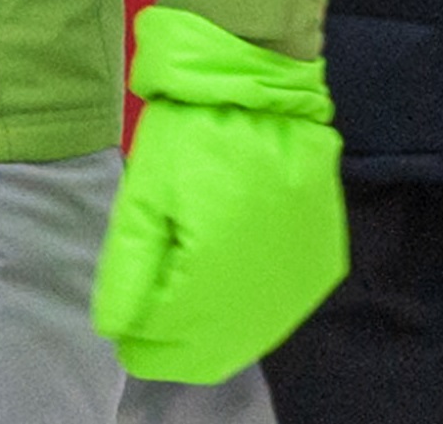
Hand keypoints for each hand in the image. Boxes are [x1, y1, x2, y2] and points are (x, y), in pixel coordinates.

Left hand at [89, 6, 345, 381]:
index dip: (142, 347)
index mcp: (217, 286)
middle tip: (152, 314)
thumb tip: (117, 329)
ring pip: (252, 335)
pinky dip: (253, 303)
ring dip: (218, 327)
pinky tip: (233, 276)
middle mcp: (268, 299)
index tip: (125, 327)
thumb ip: (128, 274)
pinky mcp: (325, 261)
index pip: (170, 352)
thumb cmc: (190, 140)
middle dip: (178, 345)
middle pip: (214, 356)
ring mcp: (304, 283)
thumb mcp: (143, 200)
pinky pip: (283, 304)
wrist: (261, 87)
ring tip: (189, 290)